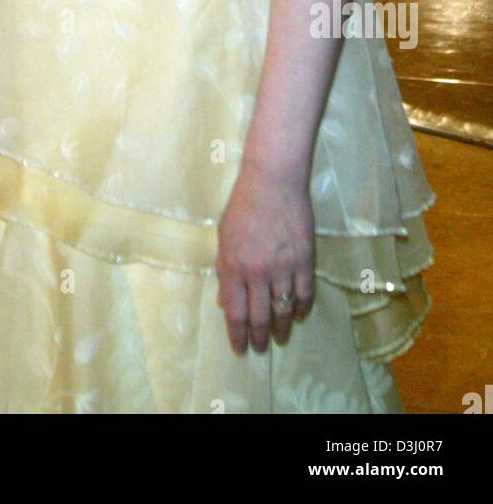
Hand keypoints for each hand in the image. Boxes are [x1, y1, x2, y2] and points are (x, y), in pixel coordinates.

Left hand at [216, 163, 314, 354]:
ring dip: (282, 329)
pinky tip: (298, 314)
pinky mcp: (305, 260)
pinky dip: (302, 308)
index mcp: (233, 266)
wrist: (273, 180)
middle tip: (260, 348)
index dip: (237, 336)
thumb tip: (225, 303)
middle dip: (259, 338)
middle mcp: (257, 272)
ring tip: (280, 337)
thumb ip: (225, 271)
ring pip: (283, 311)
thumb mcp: (223, 236)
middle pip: (259, 318)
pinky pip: (304, 294)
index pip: (235, 313)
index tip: (240, 349)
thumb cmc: (243, 205)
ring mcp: (283, 268)